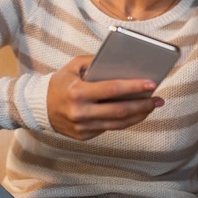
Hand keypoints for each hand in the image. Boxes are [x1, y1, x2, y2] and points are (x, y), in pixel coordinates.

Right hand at [47, 56, 163, 140]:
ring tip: (152, 106)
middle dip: (143, 105)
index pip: (112, 89)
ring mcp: (82, 127)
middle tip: (158, 99)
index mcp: (77, 92)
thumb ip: (95, 61)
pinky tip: (137, 113)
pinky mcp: (84, 136)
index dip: (134, 87)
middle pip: (119, 110)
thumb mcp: (73, 66)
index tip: (152, 83)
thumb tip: (122, 63)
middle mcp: (80, 112)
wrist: (39, 107)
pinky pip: (110, 128)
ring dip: (139, 115)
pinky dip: (125, 121)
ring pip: (118, 124)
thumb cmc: (61, 82)